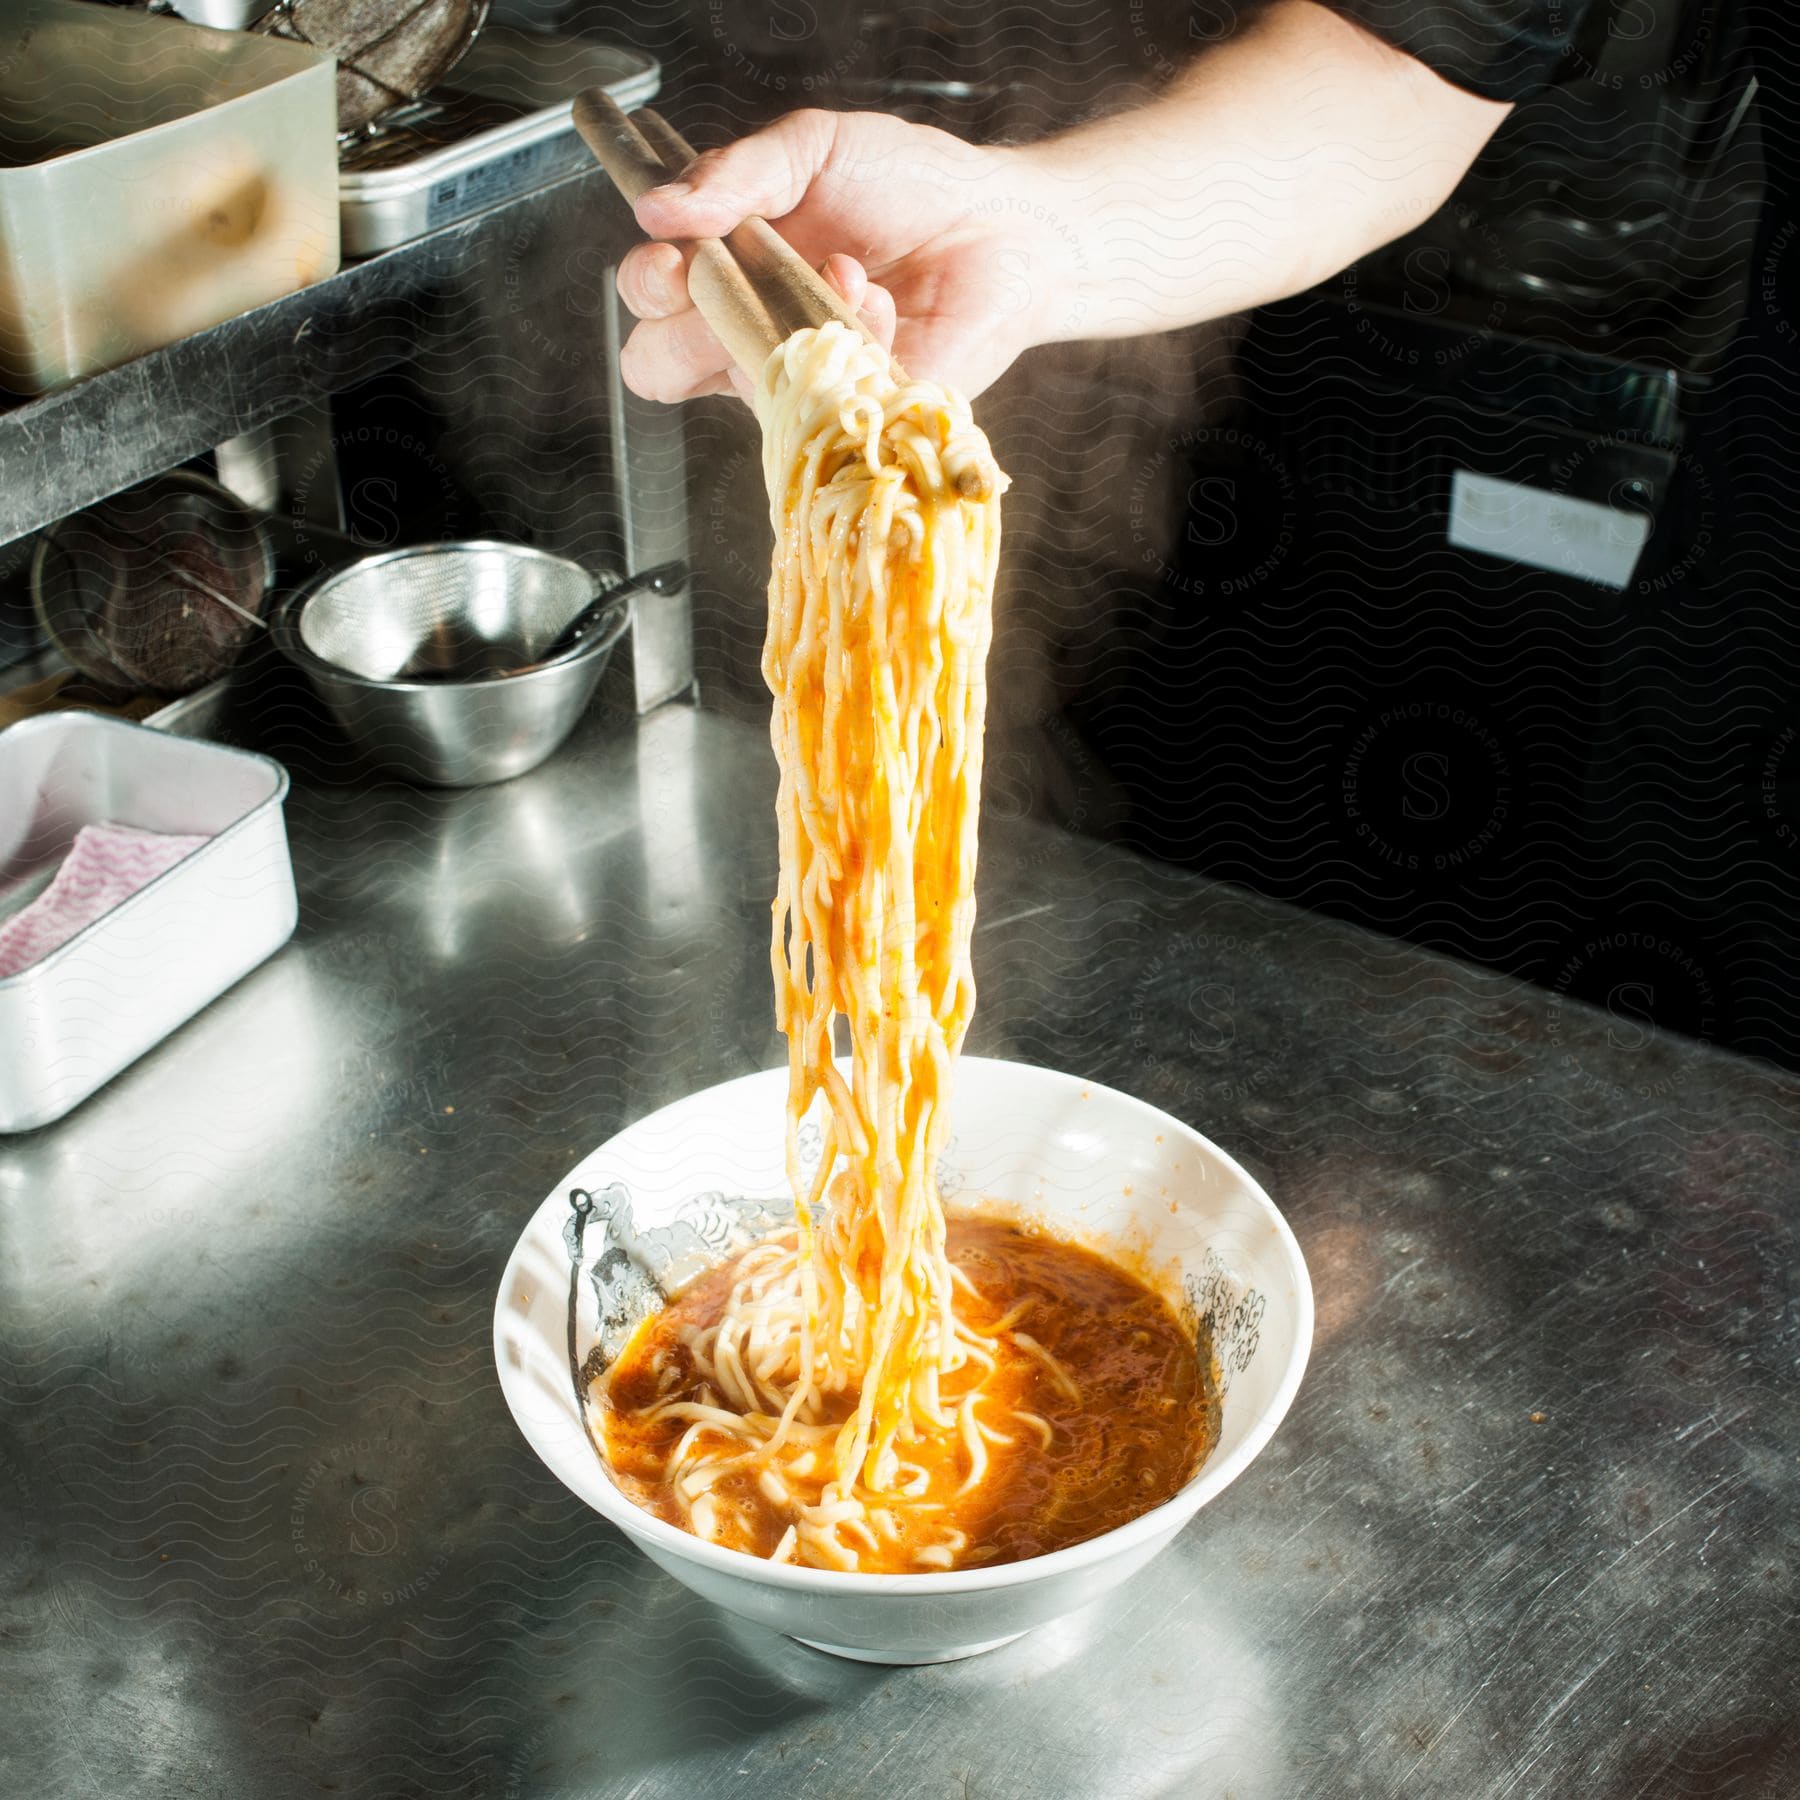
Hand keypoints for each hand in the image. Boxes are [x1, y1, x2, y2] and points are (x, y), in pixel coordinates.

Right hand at [614, 110, 1065, 403]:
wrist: (999, 225)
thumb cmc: (906, 186)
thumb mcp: (815, 151)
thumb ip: (737, 172)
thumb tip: (658, 205)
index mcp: (726, 271)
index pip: (648, 302)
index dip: (649, 285)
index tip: (679, 254)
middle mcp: (749, 333)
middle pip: (660, 366)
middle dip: (689, 326)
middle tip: (743, 283)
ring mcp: (797, 381)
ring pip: (746, 381)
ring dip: (790, 317)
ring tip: (850, 268)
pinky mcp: (853, 412)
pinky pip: (824, 396)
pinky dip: (859, 333)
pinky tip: (887, 300)